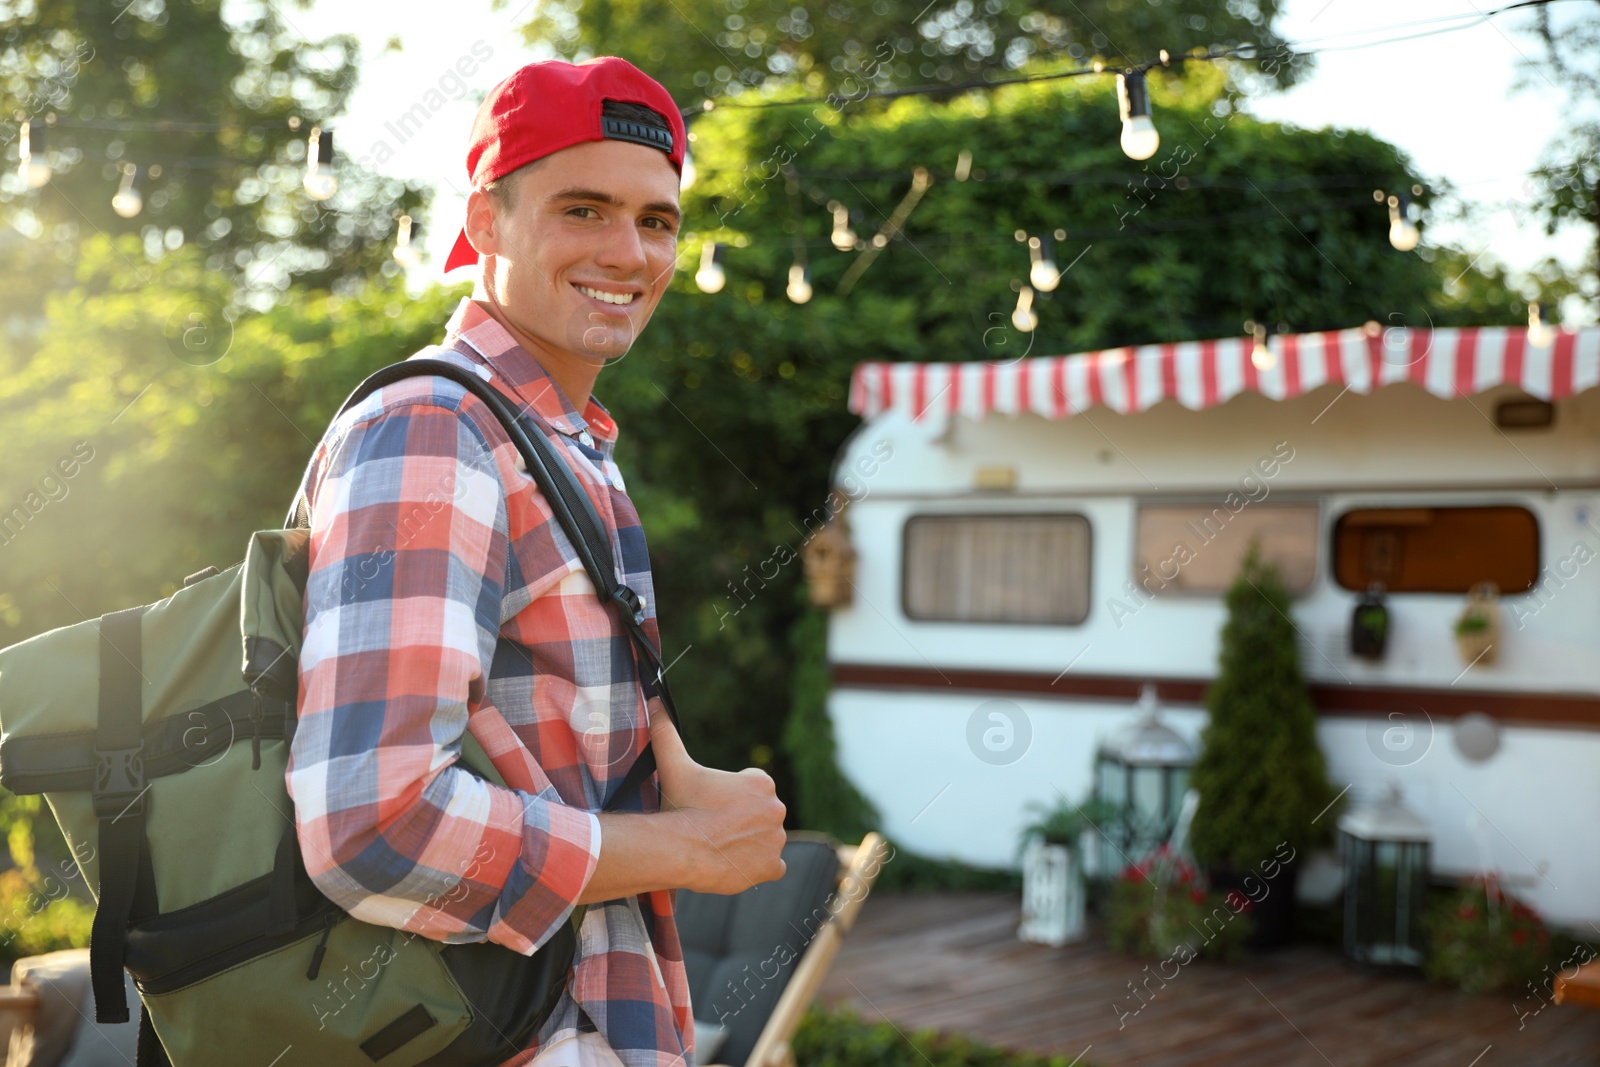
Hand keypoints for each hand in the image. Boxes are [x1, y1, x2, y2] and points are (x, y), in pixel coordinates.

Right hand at [649, 701, 786, 893]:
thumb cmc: (679, 805)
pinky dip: (758, 867)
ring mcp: (777, 839)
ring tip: (721, 847)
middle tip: (714, 829)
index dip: (728, 799)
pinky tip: (736, 864)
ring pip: (765, 840)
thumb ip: (667, 733)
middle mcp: (777, 807)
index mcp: (761, 782)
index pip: (750, 790)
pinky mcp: (773, 867)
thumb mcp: (674, 765)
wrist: (681, 848)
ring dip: (749, 844)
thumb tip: (653, 702)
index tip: (711, 807)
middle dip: (741, 821)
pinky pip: (772, 866)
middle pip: (759, 815)